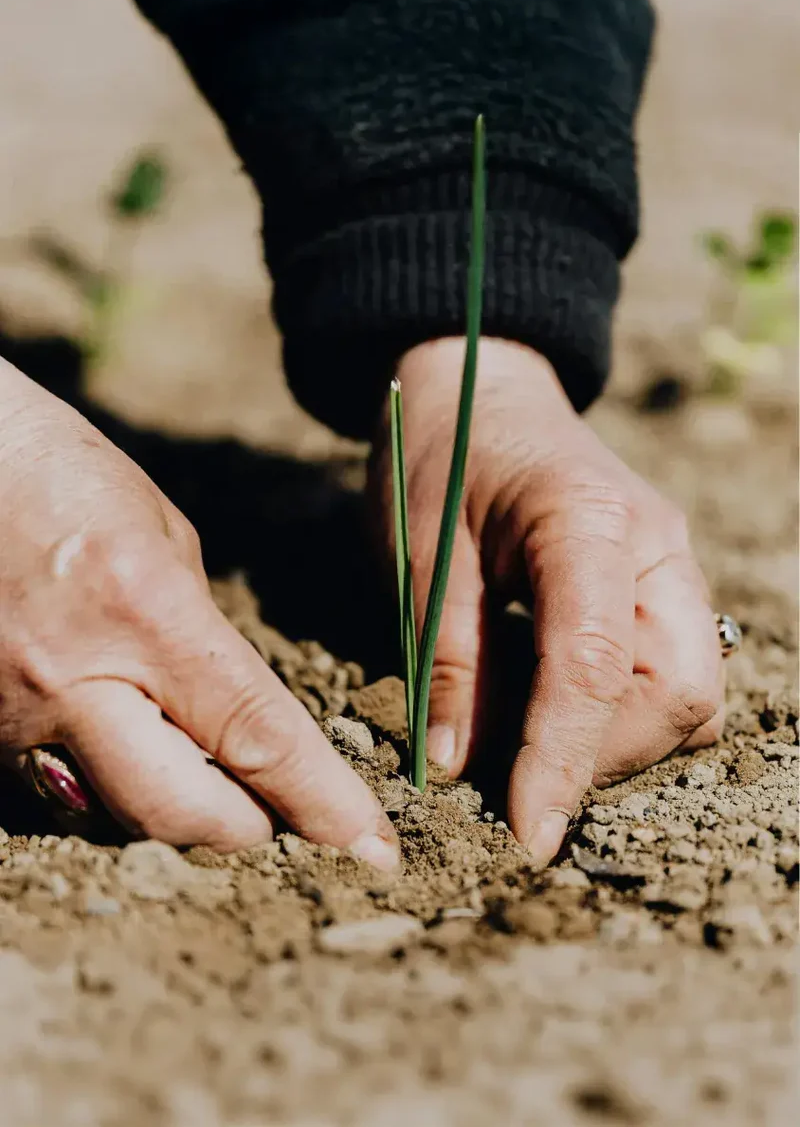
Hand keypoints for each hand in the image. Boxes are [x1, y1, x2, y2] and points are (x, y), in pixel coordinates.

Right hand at [0, 358, 397, 867]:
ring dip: (175, 813)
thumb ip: (200, 635)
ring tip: (208, 782)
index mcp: (145, 611)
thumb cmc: (60, 475)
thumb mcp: (162, 535)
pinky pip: (58, 794)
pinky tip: (127, 750)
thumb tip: (232, 713)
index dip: (321, 801)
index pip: (255, 734)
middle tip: (281, 821)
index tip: (371, 845)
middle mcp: (74, 679)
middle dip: (246, 831)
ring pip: (114, 818)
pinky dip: (108, 790)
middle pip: (179, 813)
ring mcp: (12, 718)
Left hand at [373, 338, 722, 867]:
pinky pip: (666, 678)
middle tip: (514, 778)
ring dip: (613, 744)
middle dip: (603, 757)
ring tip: (525, 745)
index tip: (528, 836)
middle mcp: (657, 547)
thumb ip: (449, 660)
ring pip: (686, 698)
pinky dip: (615, 717)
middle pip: (678, 695)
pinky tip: (548, 711)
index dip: (565, 762)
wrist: (476, 389)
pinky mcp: (659, 589)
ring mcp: (669, 567)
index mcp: (590, 521)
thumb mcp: (421, 554)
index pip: (597, 667)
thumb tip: (459, 770)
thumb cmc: (439, 456)